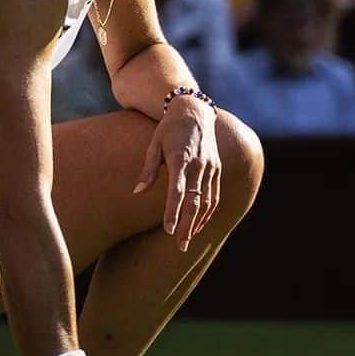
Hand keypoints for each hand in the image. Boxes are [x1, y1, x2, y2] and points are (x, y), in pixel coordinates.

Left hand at [134, 96, 220, 250]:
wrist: (195, 110)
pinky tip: (199, 225)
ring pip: (206, 201)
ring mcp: (210, 167)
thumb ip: (148, 170)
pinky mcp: (216, 169)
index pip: (178, 190)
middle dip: (186, 225)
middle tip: (179, 245)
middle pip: (194, 201)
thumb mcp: (154, 144)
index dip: (173, 211)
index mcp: (181, 158)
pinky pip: (214, 195)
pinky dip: (208, 212)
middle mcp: (198, 164)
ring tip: (187, 241)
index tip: (168, 230)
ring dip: (197, 223)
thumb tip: (138, 192)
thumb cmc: (169, 128)